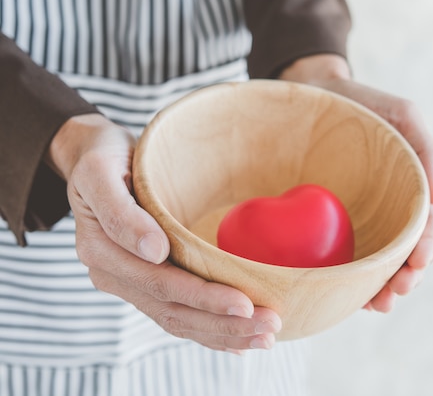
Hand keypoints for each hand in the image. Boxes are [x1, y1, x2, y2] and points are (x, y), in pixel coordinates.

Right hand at [47, 114, 280, 352]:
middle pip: (174, 311)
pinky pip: (176, 314)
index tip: (244, 303)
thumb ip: (121, 212)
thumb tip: (154, 252)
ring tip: (265, 338)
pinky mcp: (146, 282)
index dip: (203, 298)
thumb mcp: (100, 171)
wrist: (94, 157)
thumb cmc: (103, 157)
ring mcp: (130, 282)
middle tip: (270, 327)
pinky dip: (208, 331)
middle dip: (224, 323)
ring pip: (178, 320)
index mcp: (103, 252)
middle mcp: (115, 275)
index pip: (160, 284)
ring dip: (223, 334)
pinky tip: (238, 344)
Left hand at [280, 55, 432, 311]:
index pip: (425, 226)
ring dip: (383, 288)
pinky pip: (345, 257)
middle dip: (405, 277)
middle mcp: (388, 209)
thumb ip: (426, 148)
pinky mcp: (332, 224)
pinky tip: (352, 298)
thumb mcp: (401, 115)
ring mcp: (362, 219)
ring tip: (378, 305)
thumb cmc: (362, 104)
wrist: (314, 94)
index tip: (418, 263)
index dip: (426, 247)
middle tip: (395, 293)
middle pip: (404, 253)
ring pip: (378, 263)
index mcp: (408, 189)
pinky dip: (353, 282)